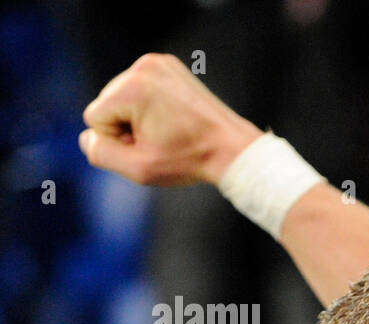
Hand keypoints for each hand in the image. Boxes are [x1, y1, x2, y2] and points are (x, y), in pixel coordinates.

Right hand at [79, 53, 262, 186]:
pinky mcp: (168, 66)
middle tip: (163, 140)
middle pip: (108, 104)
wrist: (233, 149)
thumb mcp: (139, 168)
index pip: (95, 118)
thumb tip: (88, 137)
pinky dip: (150, 106)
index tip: (149, 146)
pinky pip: (140, 90)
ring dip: (138, 118)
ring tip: (169, 131)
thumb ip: (101, 154)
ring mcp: (157, 63)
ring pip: (122, 98)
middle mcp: (143, 67)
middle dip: (127, 127)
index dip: (118, 140)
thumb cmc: (189, 160)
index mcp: (132, 88)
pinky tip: (172, 119)